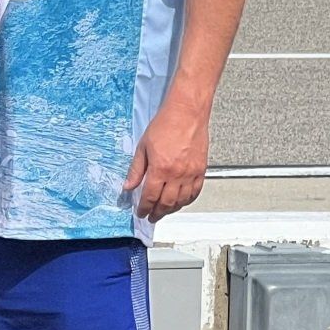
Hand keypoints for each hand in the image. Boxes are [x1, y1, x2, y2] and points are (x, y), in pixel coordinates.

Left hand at [123, 102, 209, 221]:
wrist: (187, 113)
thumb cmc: (166, 124)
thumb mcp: (143, 146)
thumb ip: (136, 169)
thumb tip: (128, 185)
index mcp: (160, 168)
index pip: (150, 196)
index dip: (144, 208)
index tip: (141, 212)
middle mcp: (177, 174)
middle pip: (166, 203)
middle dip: (157, 213)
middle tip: (151, 217)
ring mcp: (191, 173)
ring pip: (181, 201)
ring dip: (171, 209)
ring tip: (164, 212)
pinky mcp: (201, 170)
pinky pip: (195, 192)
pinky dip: (187, 200)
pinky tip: (181, 202)